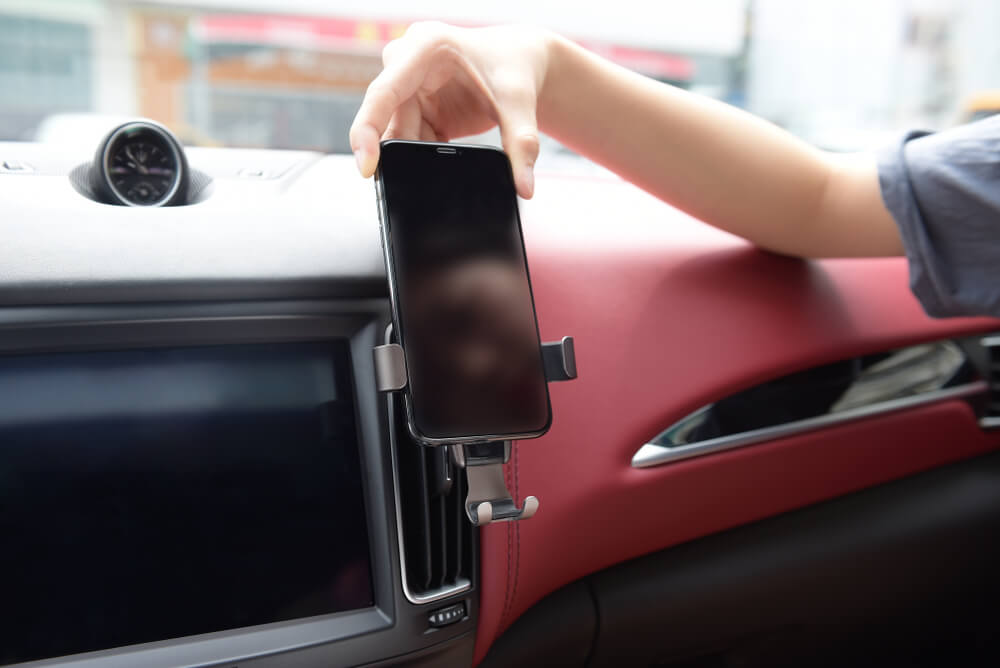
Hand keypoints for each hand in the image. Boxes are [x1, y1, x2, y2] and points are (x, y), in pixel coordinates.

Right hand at [349, 22, 552, 197]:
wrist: (521, 61)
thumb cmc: (516, 67)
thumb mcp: (520, 104)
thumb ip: (521, 145)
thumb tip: (524, 189)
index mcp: (425, 46)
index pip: (383, 93)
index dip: (367, 131)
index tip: (366, 168)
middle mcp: (407, 61)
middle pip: (387, 117)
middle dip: (403, 150)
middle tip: (426, 171)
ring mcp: (409, 84)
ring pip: (398, 132)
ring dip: (419, 151)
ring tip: (452, 141)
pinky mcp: (416, 104)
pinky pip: (409, 137)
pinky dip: (426, 152)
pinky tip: (448, 146)